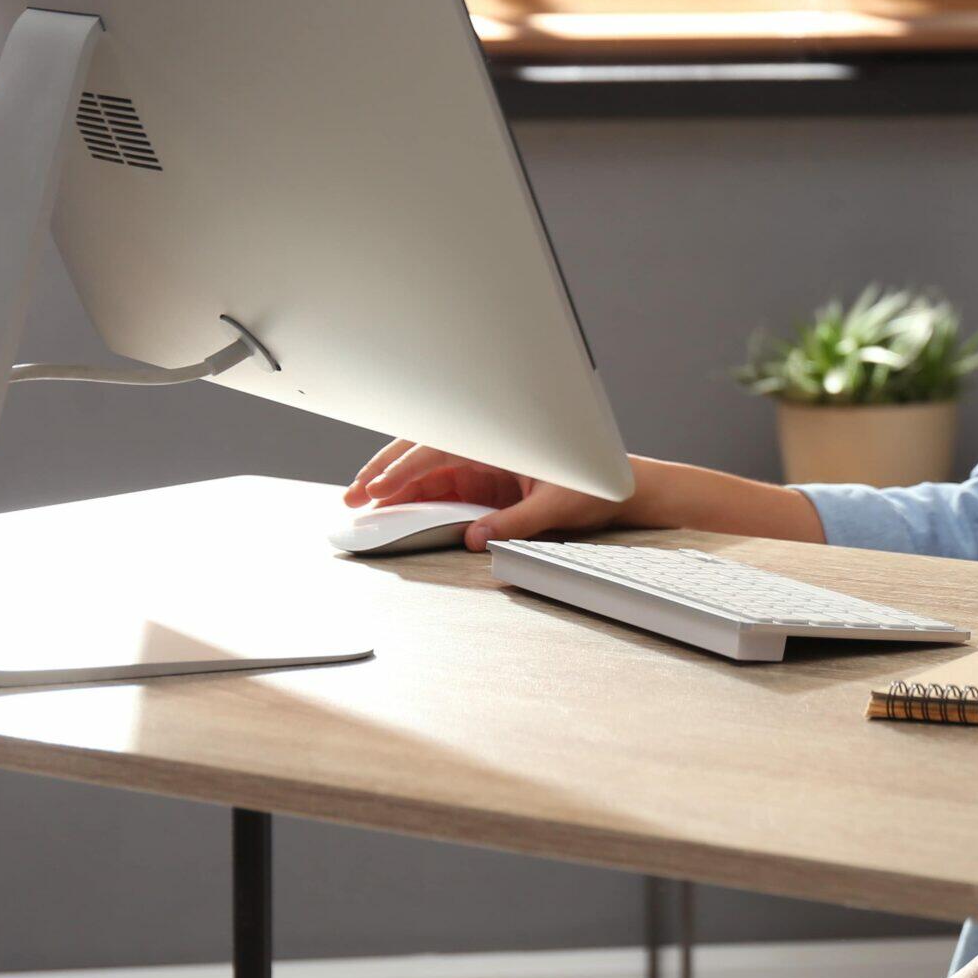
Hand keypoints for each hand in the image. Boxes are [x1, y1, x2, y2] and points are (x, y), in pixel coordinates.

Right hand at [342, 439, 625, 550]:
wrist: (625, 487)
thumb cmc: (596, 485)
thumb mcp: (557, 505)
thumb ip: (515, 523)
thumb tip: (477, 539)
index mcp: (502, 438)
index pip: (441, 448)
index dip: (405, 468)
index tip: (377, 487)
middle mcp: (488, 444)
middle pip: (424, 450)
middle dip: (385, 470)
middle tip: (352, 496)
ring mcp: (485, 460)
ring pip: (428, 464)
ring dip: (395, 480)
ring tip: (361, 499)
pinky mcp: (487, 477)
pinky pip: (444, 481)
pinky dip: (416, 491)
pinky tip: (392, 506)